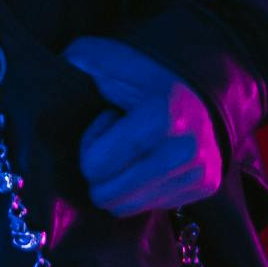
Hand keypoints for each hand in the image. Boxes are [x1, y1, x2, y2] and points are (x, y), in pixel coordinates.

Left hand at [66, 38, 226, 214]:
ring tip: (132, 153)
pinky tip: (149, 163)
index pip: (94, 166)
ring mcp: (196, 173)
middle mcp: (183, 151)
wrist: (205, 94)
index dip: (91, 143)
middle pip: (106, 195)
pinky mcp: (205, 187)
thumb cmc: (150, 79)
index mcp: (159, 119)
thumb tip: (62, 65)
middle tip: (116, 144)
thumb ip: (85, 58)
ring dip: (119, 183)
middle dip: (101, 171)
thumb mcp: (116, 61)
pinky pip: (149, 208)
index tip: (109, 121)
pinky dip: (140, 190)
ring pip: (124, 207)